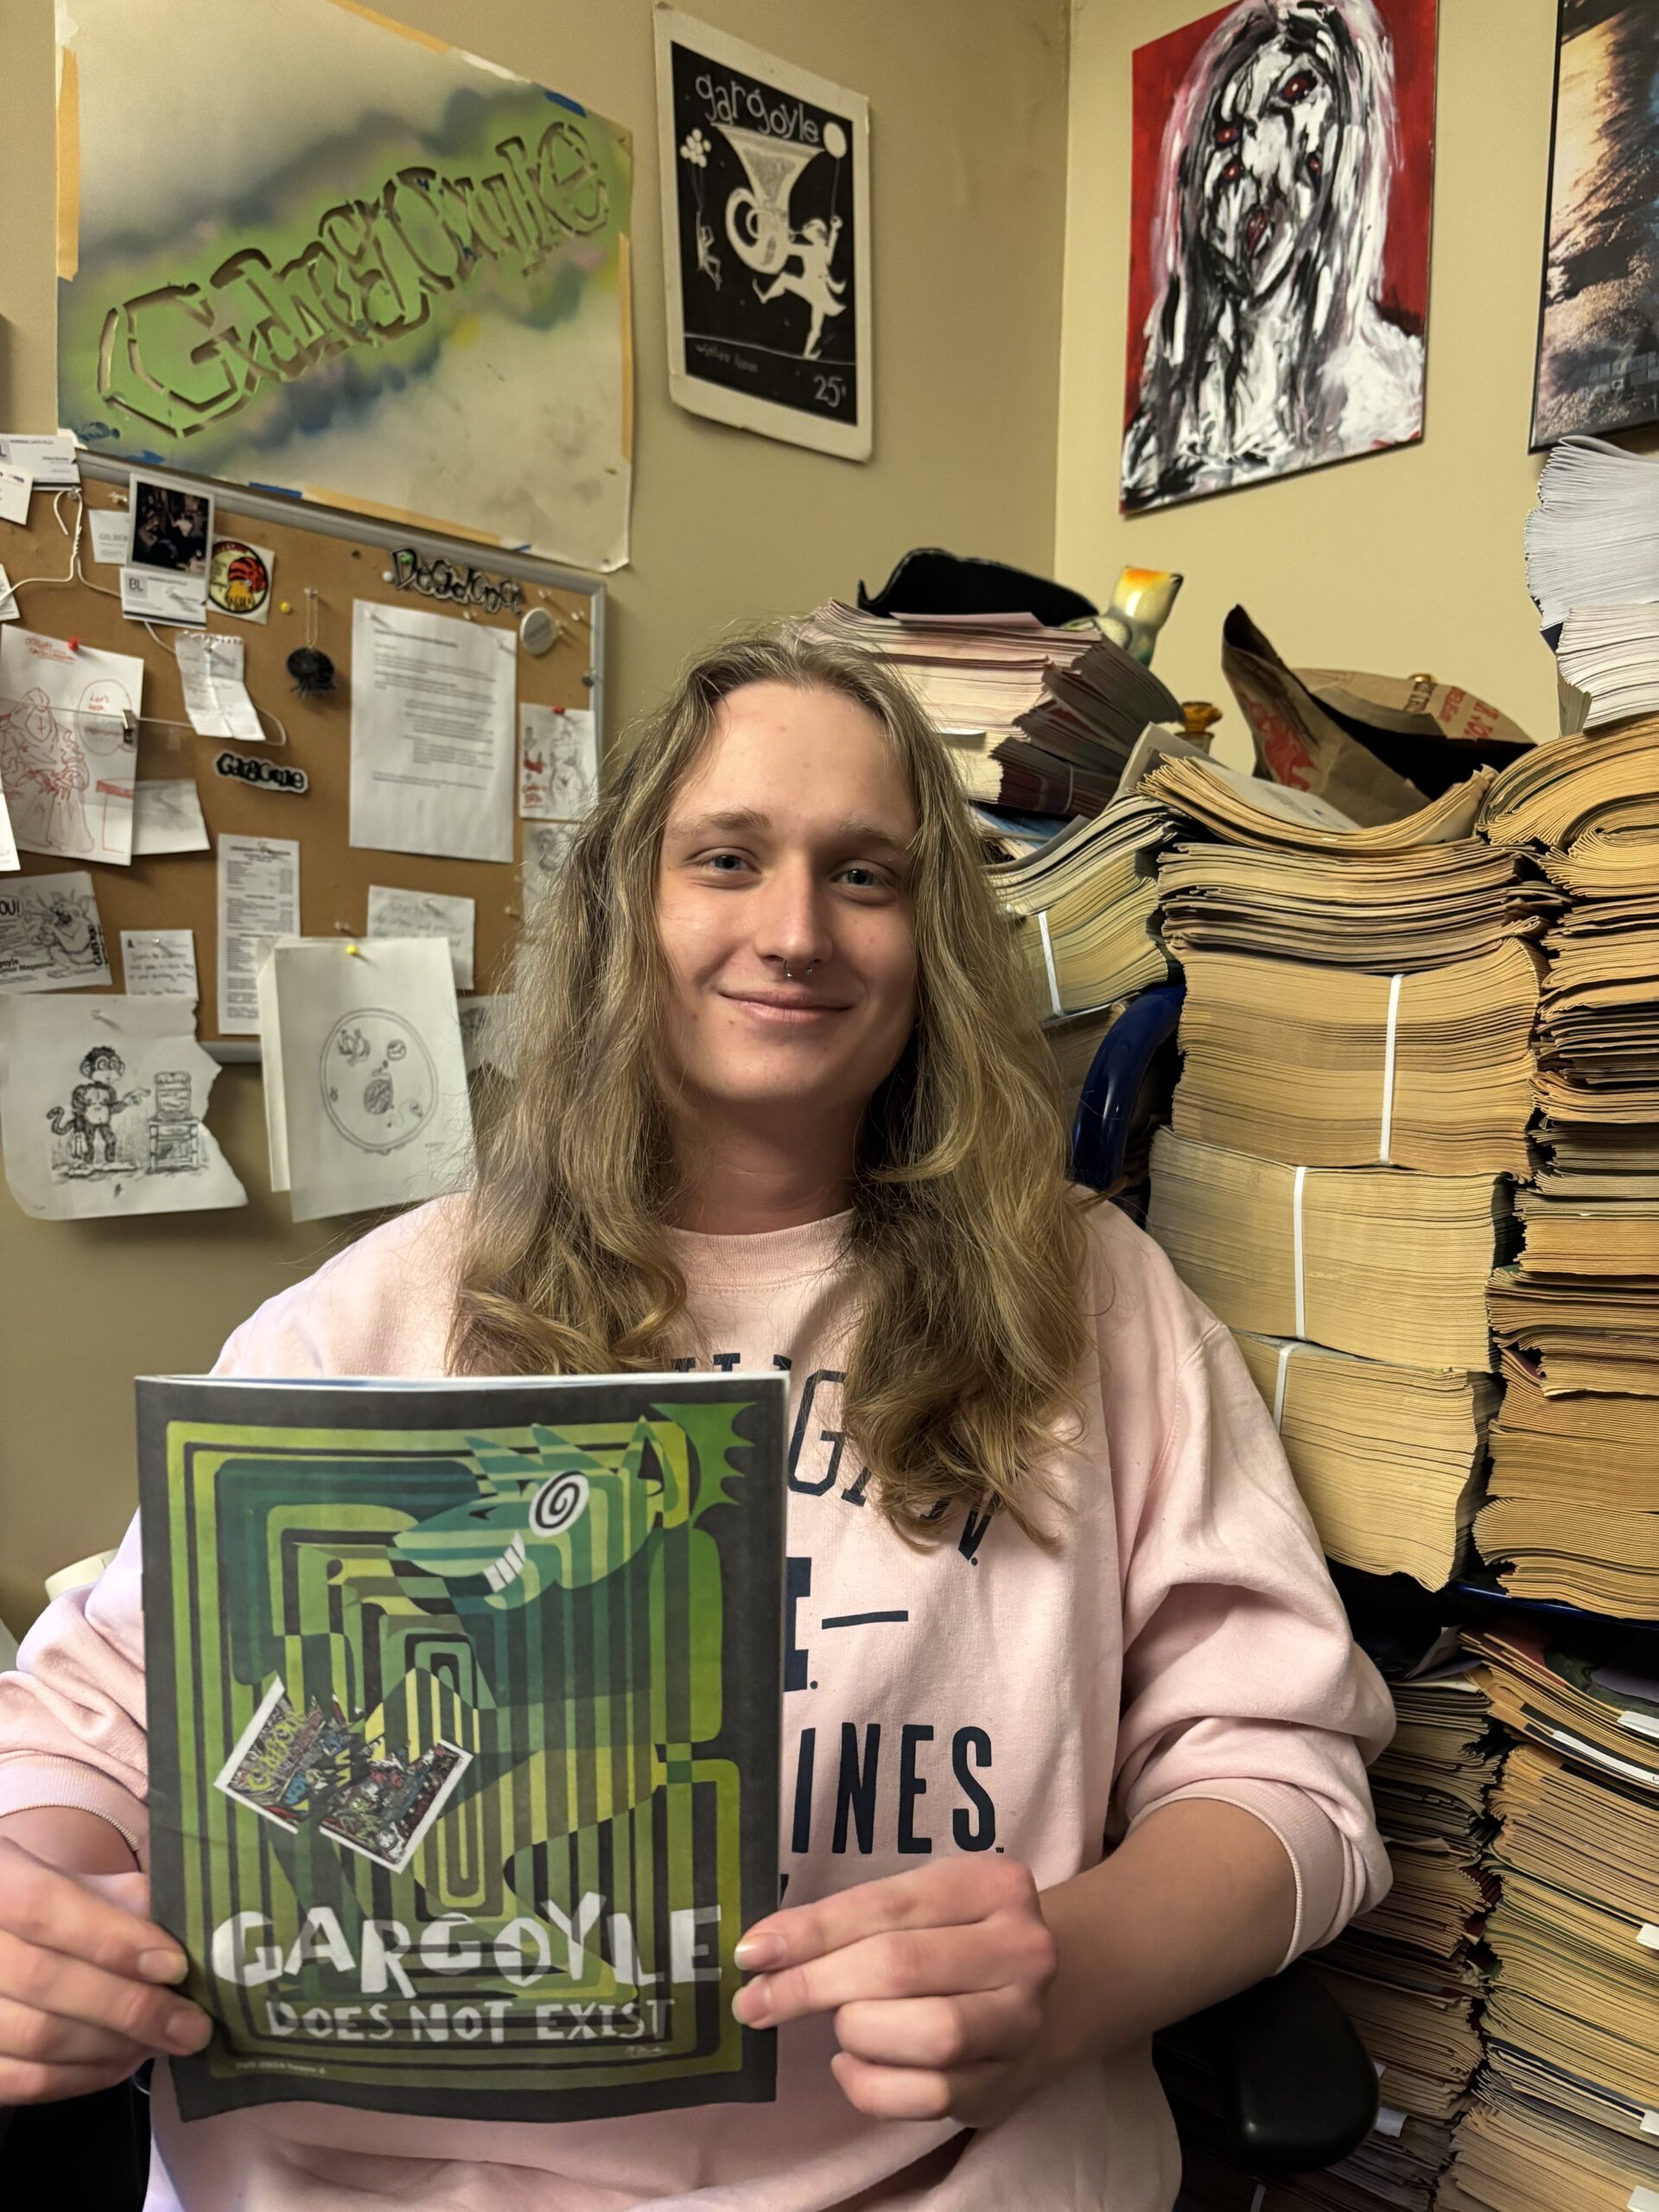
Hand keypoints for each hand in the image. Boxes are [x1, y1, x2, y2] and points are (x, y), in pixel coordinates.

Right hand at [0, 1835, 211, 2102]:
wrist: (3, 1939)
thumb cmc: (51, 1904)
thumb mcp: (81, 1882)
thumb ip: (126, 1899)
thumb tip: (187, 1936)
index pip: (44, 1906)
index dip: (112, 1938)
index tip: (175, 1966)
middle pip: (44, 1979)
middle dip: (130, 2006)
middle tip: (191, 2026)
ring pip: (36, 2037)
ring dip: (113, 2046)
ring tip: (163, 2041)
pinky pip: (24, 2081)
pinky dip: (82, 2078)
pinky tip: (123, 2063)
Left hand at [731, 1858, 1056, 2126]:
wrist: (1043, 1994)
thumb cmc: (956, 1938)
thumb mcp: (919, 1906)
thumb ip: (849, 1922)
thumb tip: (761, 1953)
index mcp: (993, 1885)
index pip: (887, 1905)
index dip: (813, 1931)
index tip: (752, 1953)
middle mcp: (1021, 1950)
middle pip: (901, 1968)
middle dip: (814, 1985)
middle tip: (758, 2002)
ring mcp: (1022, 2021)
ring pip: (927, 2035)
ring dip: (857, 2033)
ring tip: (841, 2025)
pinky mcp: (1007, 2083)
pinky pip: (928, 2097)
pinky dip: (871, 2085)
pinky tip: (852, 2065)